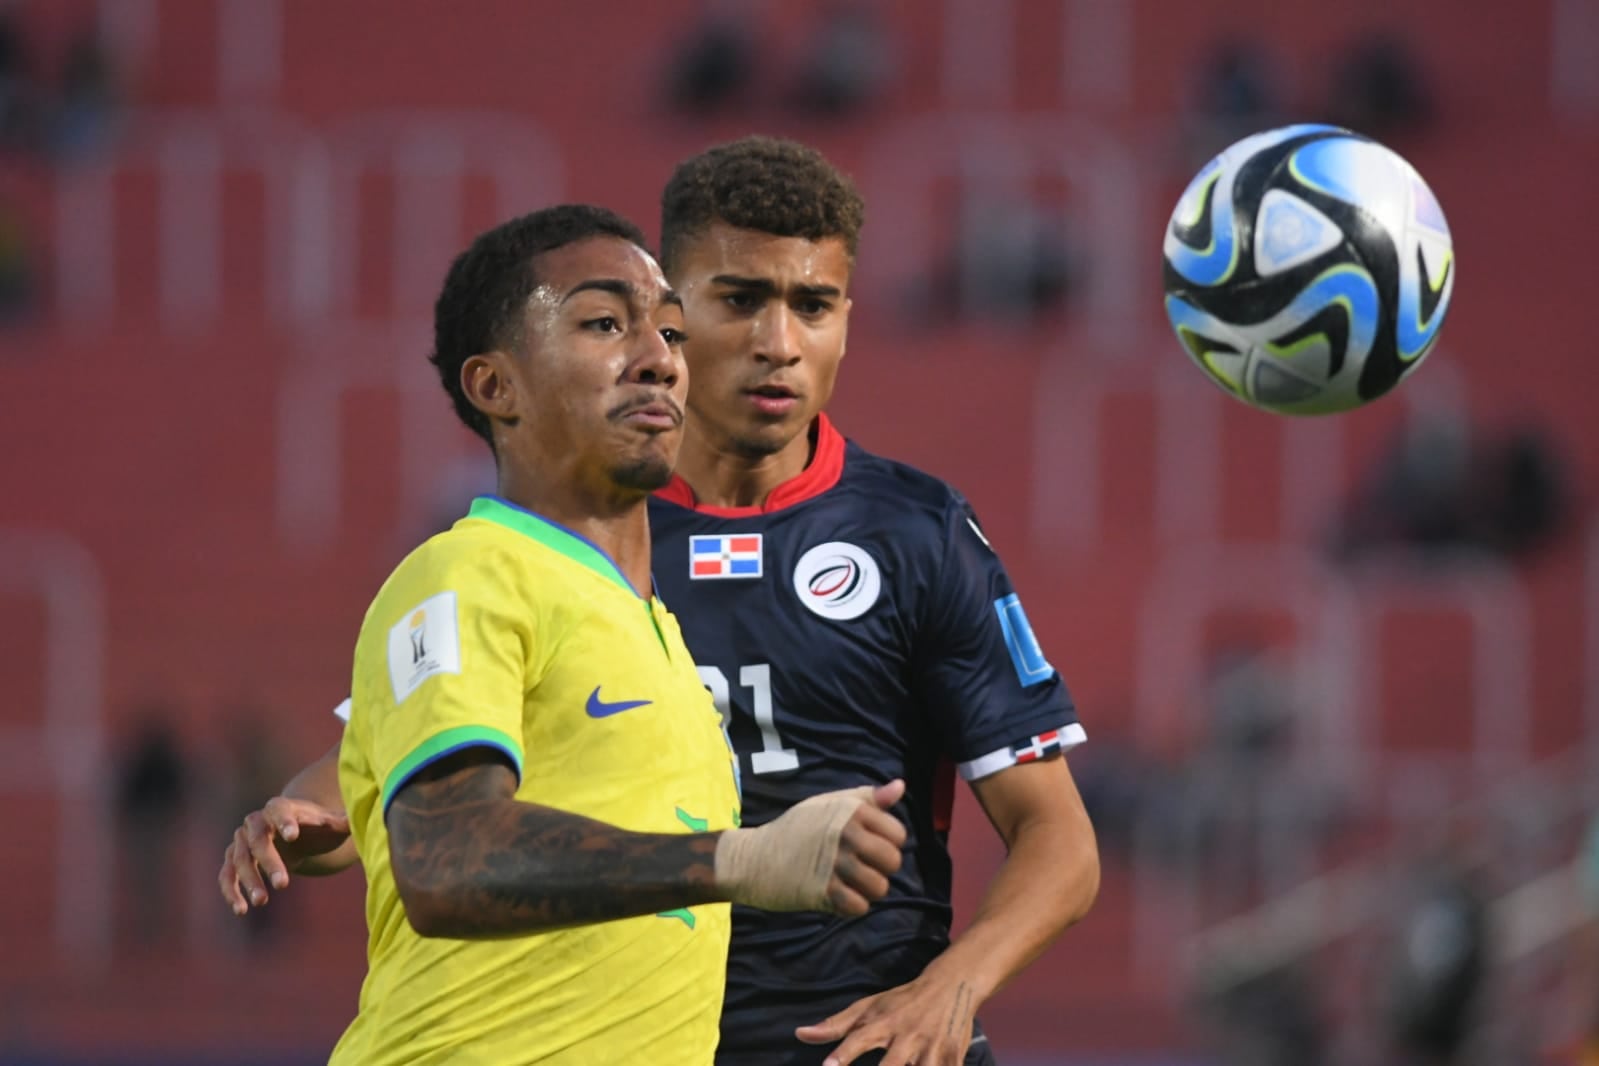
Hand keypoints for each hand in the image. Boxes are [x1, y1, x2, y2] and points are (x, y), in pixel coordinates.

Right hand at [218, 797, 349, 914]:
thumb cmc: (317, 828)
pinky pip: (226, 875)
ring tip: (262, 902)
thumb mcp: (332, 824)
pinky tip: (241, 910)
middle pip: (258, 840)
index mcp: (280, 807)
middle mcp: (256, 821)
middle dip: (269, 862)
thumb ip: (343, 823)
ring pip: (239, 860)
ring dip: (249, 881)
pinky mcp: (234, 860)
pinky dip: (231, 892)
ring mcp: (242, 841)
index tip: (293, 834)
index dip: (285, 821)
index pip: (279, 810)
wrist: (295, 832)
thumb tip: (355, 822)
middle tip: (283, 884)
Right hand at [716, 780, 906, 914]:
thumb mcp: (827, 804)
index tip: (869, 847)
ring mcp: (834, 864)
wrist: (753, 858)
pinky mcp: (823, 892)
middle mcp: (845, 834)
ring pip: (880, 887)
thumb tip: (901, 786)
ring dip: (868, 890)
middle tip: (860, 868)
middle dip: (881, 869)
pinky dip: (852, 906)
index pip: (898, 834)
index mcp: (850, 811)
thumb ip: (867, 798)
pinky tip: (839, 897)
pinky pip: (859, 906)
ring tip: (850, 884)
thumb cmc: (794, 829)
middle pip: (892, 861)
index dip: (888, 843)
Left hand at [796, 970, 978, 1065]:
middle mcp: (907, 1037)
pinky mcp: (954, 1057)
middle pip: (891, 1065)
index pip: (858, 1039)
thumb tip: (800, 1034)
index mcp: (884, 1023)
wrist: (952, 986)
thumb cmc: (902, 1001)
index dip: (843, 1055)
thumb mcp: (869, 1007)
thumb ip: (836, 1025)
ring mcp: (932, 1049)